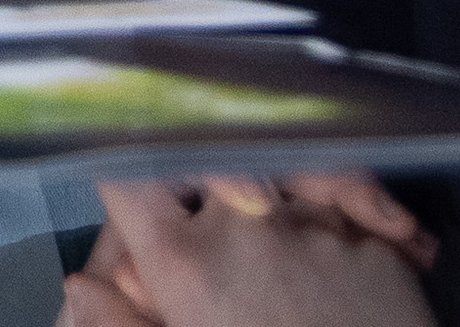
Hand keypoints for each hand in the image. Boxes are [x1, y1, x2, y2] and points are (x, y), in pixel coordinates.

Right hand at [62, 171, 436, 323]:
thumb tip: (81, 287)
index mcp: (188, 264)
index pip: (129, 178)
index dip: (126, 176)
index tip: (134, 190)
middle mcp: (247, 227)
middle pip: (209, 172)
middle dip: (214, 198)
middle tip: (227, 256)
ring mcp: (318, 228)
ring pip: (281, 183)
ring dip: (281, 214)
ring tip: (294, 275)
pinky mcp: (378, 244)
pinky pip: (350, 210)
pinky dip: (345, 231)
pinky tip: (351, 278)